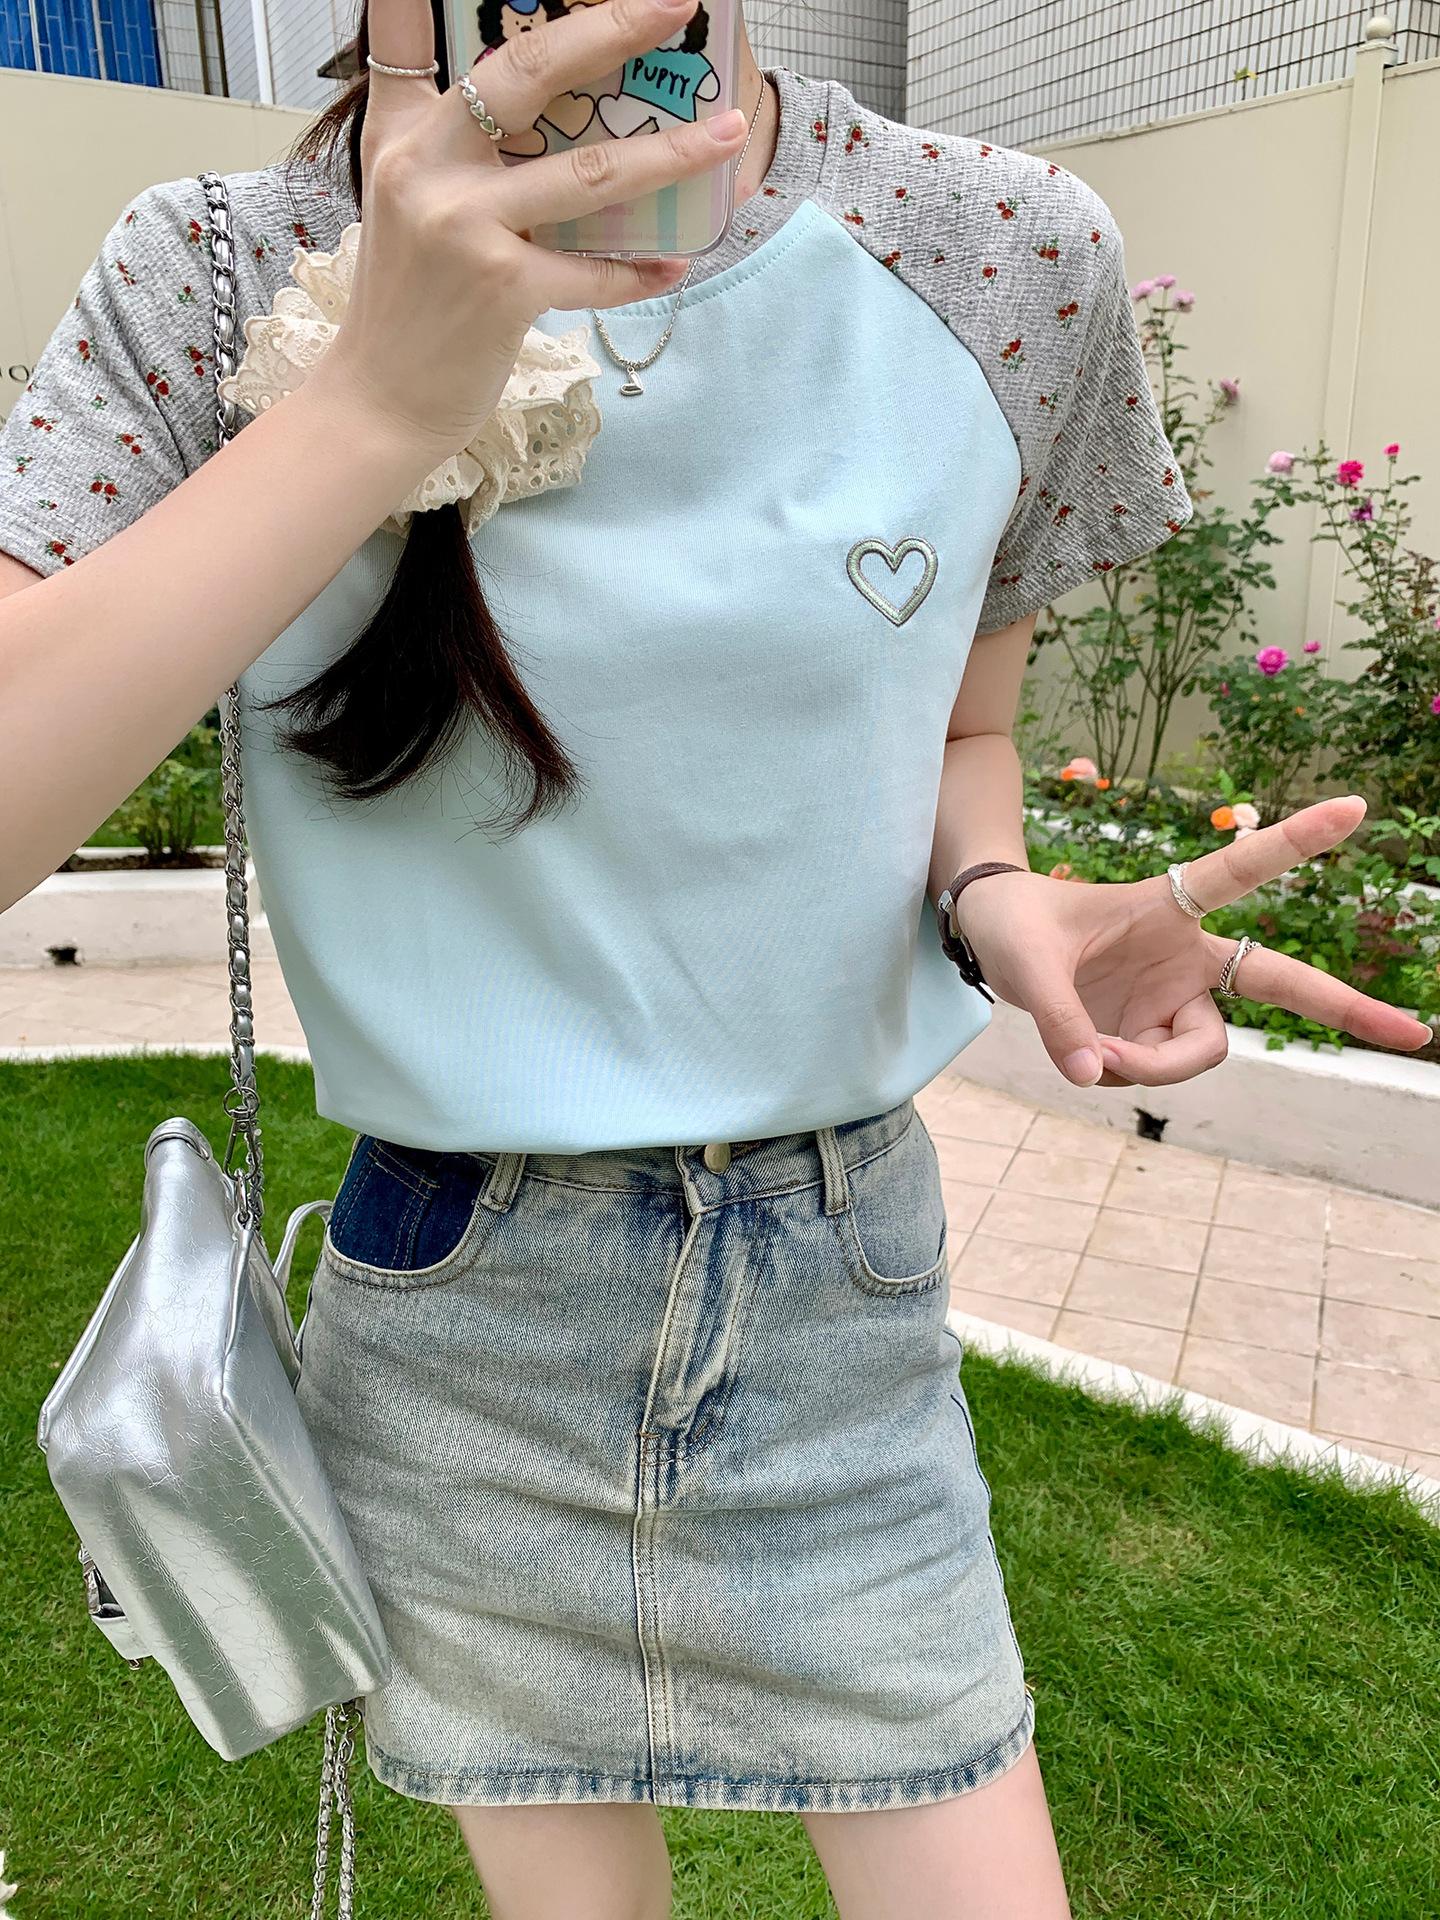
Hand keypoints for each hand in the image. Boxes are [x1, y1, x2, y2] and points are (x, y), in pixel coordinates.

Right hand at [308, 0, 747, 466]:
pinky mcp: (503, 290)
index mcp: (403, 136)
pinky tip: (674, 264)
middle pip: (530, 71)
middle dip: (613, 28)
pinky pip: (593, 272)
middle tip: (676, 5)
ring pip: (589, 173)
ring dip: (671, 153)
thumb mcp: (404, 205)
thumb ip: (449, 149)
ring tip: (728, 133)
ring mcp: (465, 227)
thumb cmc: (407, 306)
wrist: (378, 401)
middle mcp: (427, 167)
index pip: (408, 32)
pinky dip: (639, 271)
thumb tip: (530, 117)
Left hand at [951, 796, 1433, 1087]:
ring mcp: (1175, 999)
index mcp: (1170, 906)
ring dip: (1148, 1065)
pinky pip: (1153, 1070)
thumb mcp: (1024, 964)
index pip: (1242, 869)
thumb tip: (1089, 1075)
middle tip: (1414, 1033)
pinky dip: (1117, 1072)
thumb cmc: (1015, 925)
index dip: (1295, 841)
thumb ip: (1057, 1019)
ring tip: (1089, 1051)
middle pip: (1278, 985)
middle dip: (1344, 1009)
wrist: (991, 940)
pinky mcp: (1152, 1034)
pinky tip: (1084, 1054)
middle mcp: (1188, 955)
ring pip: (1197, 1052)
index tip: (1353, 807)